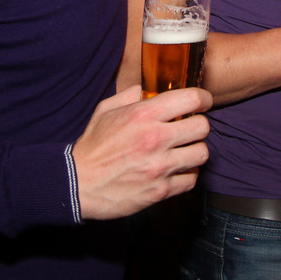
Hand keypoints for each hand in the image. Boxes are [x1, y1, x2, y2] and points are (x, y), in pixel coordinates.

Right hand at [72, 85, 211, 220]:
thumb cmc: (92, 147)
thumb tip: (145, 89)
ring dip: (194, 151)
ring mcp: (159, 166)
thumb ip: (128, 95)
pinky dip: (186, 175)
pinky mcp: (160, 190)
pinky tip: (176, 170)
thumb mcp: (105, 111)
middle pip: (202, 127)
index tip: (202, 103)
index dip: (202, 99)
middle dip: (198, 126)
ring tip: (183, 151)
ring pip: (201, 153)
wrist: (78, 184)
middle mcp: (155, 138)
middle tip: (190, 129)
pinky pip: (191, 180)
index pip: (191, 99)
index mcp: (143, 115)